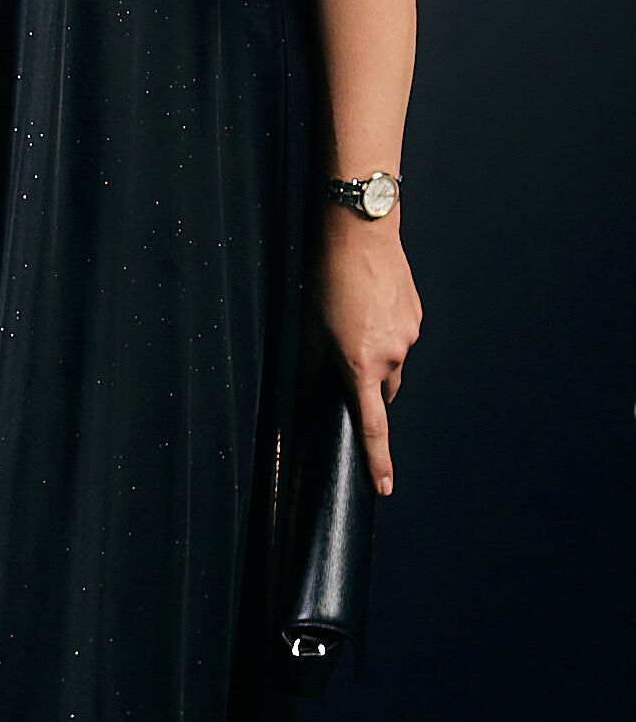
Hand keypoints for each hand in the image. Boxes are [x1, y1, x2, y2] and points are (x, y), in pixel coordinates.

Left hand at [316, 213, 420, 496]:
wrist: (361, 235)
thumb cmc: (327, 281)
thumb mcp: (307, 330)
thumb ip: (310, 371)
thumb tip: (305, 399)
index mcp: (361, 365)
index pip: (372, 425)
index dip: (377, 460)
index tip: (384, 487)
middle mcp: (392, 356)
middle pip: (382, 392)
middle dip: (366, 389)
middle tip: (344, 362)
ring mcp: (408, 336)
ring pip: (392, 364)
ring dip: (375, 356)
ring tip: (353, 321)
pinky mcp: (416, 317)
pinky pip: (400, 338)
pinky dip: (385, 333)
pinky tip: (368, 307)